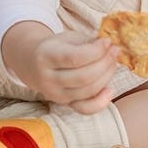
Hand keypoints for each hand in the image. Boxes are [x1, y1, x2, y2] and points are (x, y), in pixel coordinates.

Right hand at [3, 23, 119, 114]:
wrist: (33, 64)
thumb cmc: (57, 47)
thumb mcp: (68, 38)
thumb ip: (87, 42)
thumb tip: (109, 47)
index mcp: (46, 56)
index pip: (75, 57)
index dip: (97, 50)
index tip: (107, 41)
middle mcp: (48, 78)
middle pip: (84, 76)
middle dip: (105, 62)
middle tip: (114, 50)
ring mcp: (55, 94)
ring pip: (88, 91)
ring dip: (107, 76)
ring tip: (112, 62)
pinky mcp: (64, 104)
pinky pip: (85, 109)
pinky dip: (101, 102)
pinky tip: (110, 89)